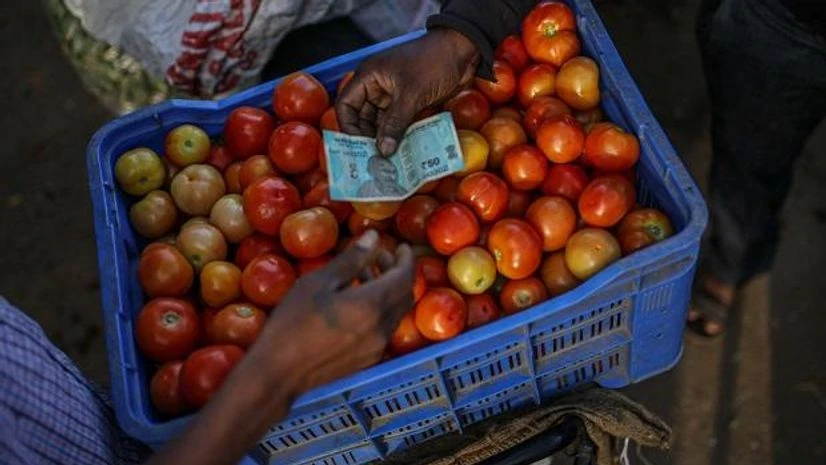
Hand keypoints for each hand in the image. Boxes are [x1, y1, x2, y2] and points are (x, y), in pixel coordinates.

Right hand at [259, 229, 415, 391]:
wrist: (279, 373)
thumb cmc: (293, 323)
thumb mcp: (318, 283)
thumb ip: (351, 260)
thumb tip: (374, 237)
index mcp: (373, 306)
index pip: (404, 278)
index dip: (405, 259)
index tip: (400, 246)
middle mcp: (382, 328)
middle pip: (403, 295)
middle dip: (397, 273)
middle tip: (382, 256)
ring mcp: (376, 347)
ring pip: (394, 312)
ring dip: (388, 291)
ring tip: (366, 273)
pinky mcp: (367, 359)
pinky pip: (384, 328)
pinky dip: (380, 309)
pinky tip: (357, 301)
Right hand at [337, 28, 480, 155]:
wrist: (463, 51)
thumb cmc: (433, 62)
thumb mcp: (411, 94)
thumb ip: (394, 123)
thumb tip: (382, 150)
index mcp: (369, 77)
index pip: (346, 104)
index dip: (347, 126)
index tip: (356, 148)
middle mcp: (377, 87)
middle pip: (362, 118)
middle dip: (367, 138)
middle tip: (372, 160)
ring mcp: (394, 96)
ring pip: (381, 123)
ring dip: (384, 140)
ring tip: (387, 161)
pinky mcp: (410, 103)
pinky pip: (398, 124)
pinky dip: (398, 136)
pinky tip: (401, 153)